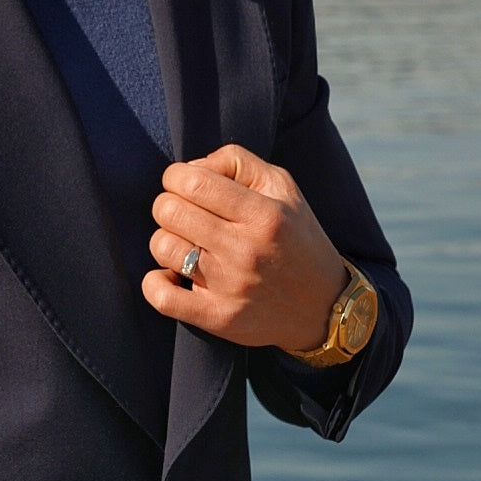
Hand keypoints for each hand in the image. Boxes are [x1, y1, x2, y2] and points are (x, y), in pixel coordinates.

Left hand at [142, 144, 346, 352]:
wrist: (325, 306)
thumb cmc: (296, 237)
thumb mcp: (283, 187)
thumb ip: (236, 162)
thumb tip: (190, 167)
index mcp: (263, 214)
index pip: (192, 181)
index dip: (176, 176)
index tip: (185, 185)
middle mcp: (245, 250)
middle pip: (169, 211)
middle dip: (169, 204)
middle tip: (186, 214)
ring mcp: (230, 287)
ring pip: (162, 247)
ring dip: (167, 241)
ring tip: (188, 245)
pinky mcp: (218, 318)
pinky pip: (162, 297)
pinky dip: (155, 283)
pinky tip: (172, 275)